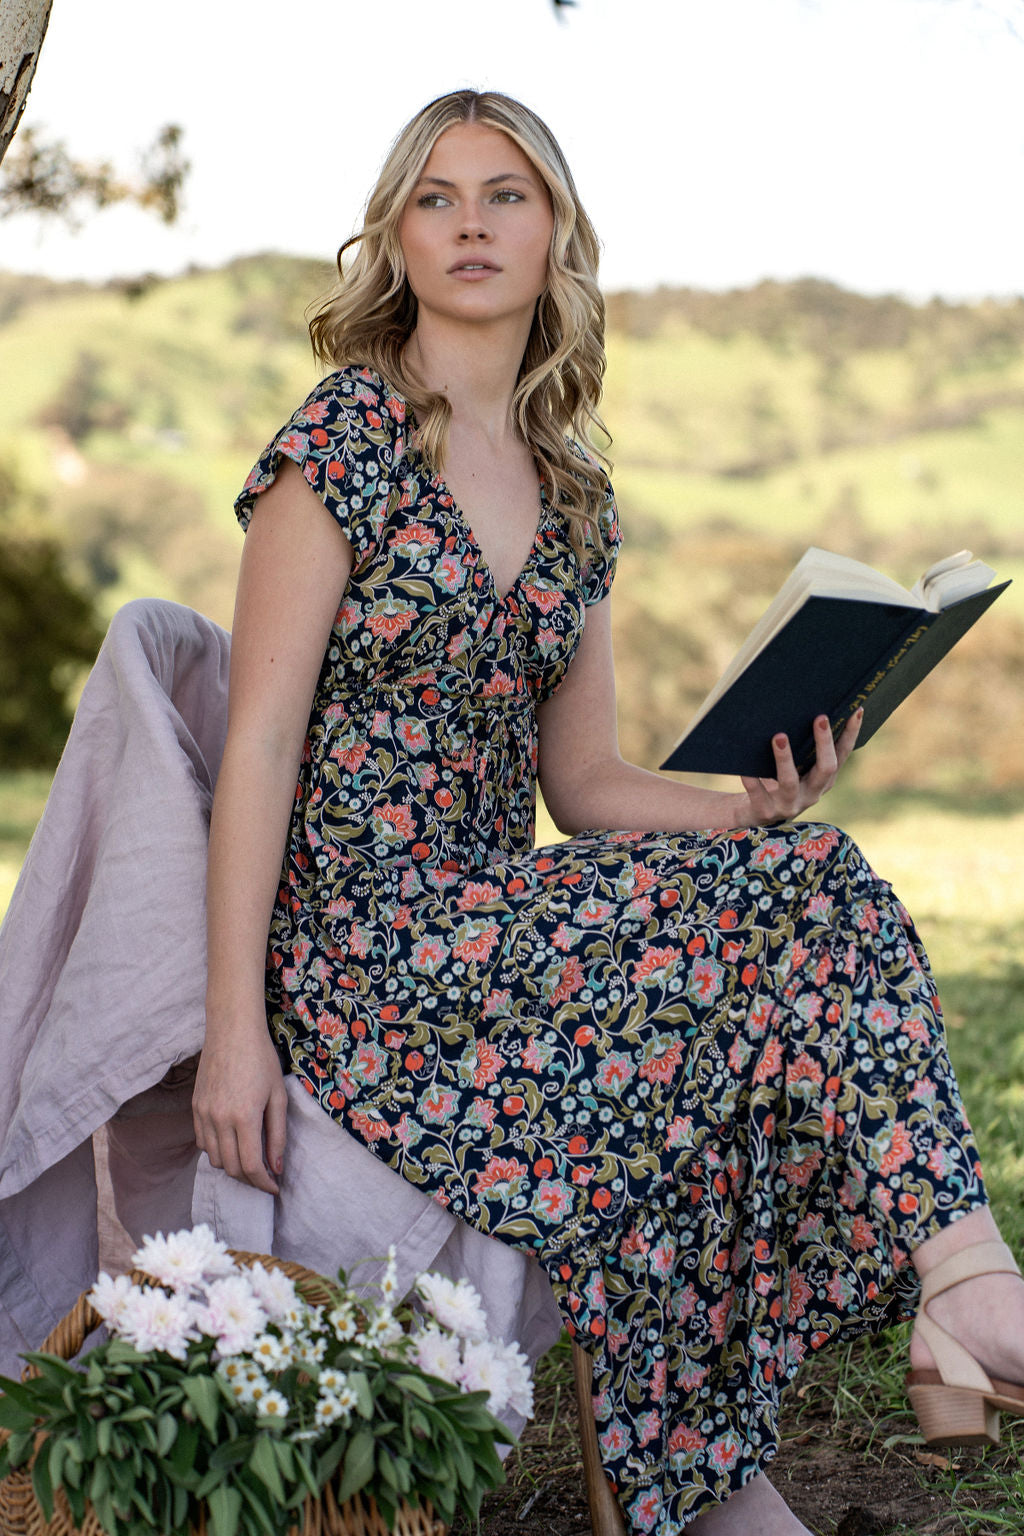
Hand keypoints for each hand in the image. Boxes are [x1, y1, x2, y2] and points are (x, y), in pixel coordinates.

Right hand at [192, 1013, 287, 1194]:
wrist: (232, 1031)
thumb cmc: (261, 1059)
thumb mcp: (278, 1096)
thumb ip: (277, 1134)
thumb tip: (276, 1167)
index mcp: (244, 1117)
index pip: (250, 1166)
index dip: (263, 1183)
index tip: (274, 1188)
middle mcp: (219, 1119)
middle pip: (230, 1168)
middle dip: (249, 1178)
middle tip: (265, 1176)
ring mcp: (203, 1114)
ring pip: (214, 1158)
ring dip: (232, 1166)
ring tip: (250, 1160)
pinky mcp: (195, 1107)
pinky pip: (203, 1142)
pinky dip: (217, 1150)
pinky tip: (232, 1142)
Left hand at [741, 709, 862, 825]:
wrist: (754, 814)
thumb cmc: (778, 780)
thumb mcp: (796, 766)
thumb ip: (803, 747)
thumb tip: (804, 706)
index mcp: (823, 780)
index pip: (842, 755)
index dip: (851, 734)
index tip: (856, 710)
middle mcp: (811, 794)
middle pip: (826, 769)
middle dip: (824, 743)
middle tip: (820, 718)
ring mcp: (789, 805)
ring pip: (789, 782)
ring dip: (785, 759)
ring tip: (779, 736)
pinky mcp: (765, 811)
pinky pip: (758, 795)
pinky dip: (752, 780)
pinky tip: (746, 768)